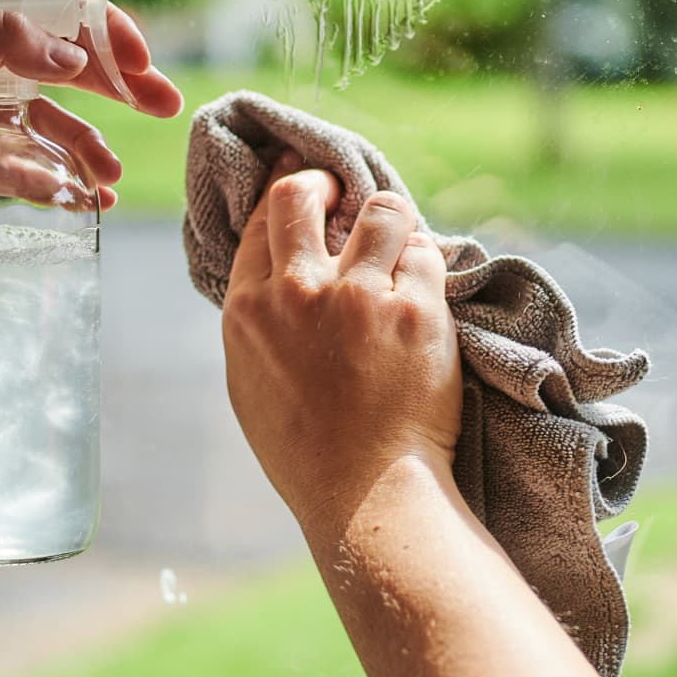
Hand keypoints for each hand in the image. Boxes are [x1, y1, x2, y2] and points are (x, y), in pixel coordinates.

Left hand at [0, 5, 181, 253]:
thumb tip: (71, 53)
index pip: (42, 8)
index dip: (96, 26)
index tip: (139, 54)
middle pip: (58, 65)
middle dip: (114, 85)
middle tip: (166, 104)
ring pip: (48, 124)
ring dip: (88, 146)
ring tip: (113, 178)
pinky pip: (26, 169)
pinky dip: (59, 182)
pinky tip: (85, 201)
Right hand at [221, 153, 463, 532]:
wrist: (366, 494)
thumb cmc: (308, 451)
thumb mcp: (252, 382)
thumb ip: (260, 321)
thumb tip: (276, 277)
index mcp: (248, 310)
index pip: (265, 220)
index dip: (289, 193)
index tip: (307, 182)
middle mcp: (297, 293)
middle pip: (304, 194)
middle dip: (326, 183)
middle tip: (345, 195)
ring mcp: (358, 298)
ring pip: (382, 212)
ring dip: (393, 222)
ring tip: (399, 247)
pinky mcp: (415, 310)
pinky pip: (427, 254)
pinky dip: (427, 265)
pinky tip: (424, 290)